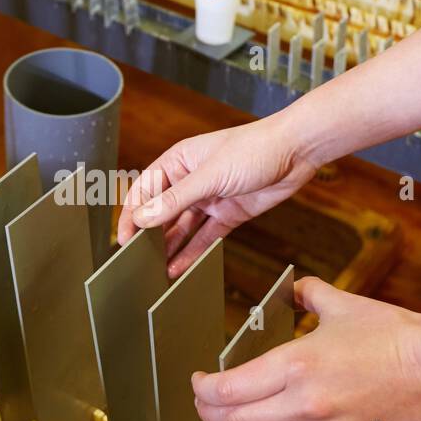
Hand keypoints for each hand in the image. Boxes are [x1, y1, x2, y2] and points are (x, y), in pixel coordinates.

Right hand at [117, 114, 318, 276]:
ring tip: (154, 271)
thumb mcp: (210, 175)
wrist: (296, 151)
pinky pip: (205, 237)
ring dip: (169, 248)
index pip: (145, 190)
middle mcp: (191, 180)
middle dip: (149, 235)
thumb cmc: (254, 148)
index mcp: (179, 161)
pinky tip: (179, 268)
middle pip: (162, 212)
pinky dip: (192, 253)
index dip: (132, 214)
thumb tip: (143, 218)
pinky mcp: (228, 214)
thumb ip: (175, 200)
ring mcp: (210, 198)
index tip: (124, 239)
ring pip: (182, 228)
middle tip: (136, 261)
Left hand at [193, 277, 420, 420]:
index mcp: (297, 365)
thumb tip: (296, 288)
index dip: (203, 390)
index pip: (229, 389)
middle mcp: (303, 404)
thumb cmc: (397, 336)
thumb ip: (310, 294)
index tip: (198, 381)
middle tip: (200, 405)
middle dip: (207, 416)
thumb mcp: (344, 305)